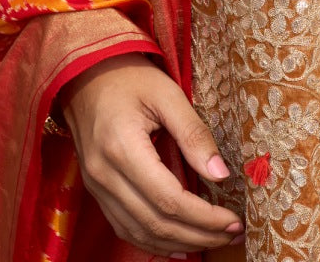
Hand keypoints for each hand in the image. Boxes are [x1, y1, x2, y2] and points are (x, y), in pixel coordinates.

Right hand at [60, 53, 244, 256]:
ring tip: (214, 240)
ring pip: (140, 232)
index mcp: (122, 148)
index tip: (234, 220)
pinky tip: (179, 244)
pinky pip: (125, 227)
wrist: (85, 75)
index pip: (169, 200)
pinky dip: (153, 241)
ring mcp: (96, 186)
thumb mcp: (167, 93)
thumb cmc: (130, 78)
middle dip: (199, 235)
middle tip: (233, 234)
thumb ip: (194, 133)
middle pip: (156, 223)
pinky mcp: (96, 189)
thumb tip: (221, 174)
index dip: (204, 217)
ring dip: (180, 243)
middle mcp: (104, 175)